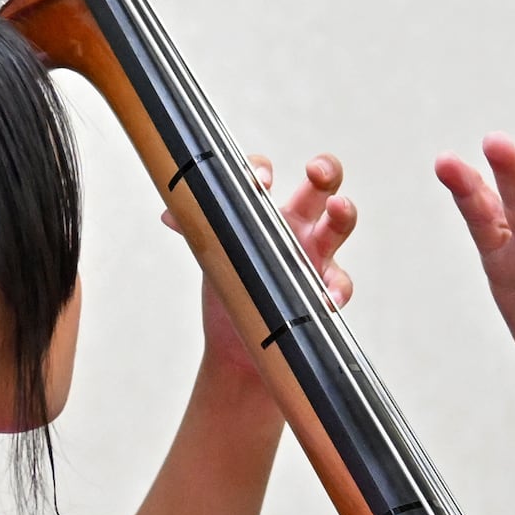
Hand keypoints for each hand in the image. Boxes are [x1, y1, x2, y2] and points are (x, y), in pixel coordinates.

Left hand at [182, 152, 354, 387]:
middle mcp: (295, 226)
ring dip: (343, 212)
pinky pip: (338, 284)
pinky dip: (336, 288)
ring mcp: (314, 256)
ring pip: (339, 224)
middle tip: (316, 170)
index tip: (258, 182)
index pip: (263, 175)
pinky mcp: (322, 291)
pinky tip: (327, 297)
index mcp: (264, 210)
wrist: (236, 345)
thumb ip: (197, 229)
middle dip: (324, 169)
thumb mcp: (211, 256)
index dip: (260, 171)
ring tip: (339, 208)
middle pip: (320, 185)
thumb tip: (171, 214)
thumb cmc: (229, 289)